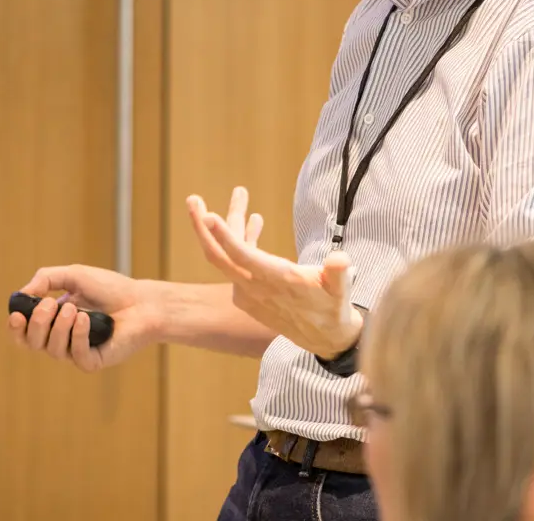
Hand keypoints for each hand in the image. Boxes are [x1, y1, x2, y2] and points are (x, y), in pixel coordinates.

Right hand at [8, 264, 161, 371]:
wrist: (143, 301)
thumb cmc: (111, 288)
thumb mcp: (76, 275)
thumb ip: (48, 278)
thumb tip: (23, 293)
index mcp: (53, 320)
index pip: (24, 332)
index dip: (16, 327)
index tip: (16, 314)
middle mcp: (61, 338)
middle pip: (32, 342)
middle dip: (37, 323)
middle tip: (50, 305)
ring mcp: (76, 351)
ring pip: (52, 349)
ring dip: (59, 327)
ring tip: (75, 309)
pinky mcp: (93, 361)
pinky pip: (75, 355)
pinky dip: (77, 335)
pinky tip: (86, 319)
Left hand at [187, 187, 362, 359]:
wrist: (326, 339)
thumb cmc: (334, 308)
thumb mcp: (341, 290)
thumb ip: (339, 273)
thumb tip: (340, 259)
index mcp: (276, 281)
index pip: (243, 257)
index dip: (225, 236)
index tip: (208, 215)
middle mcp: (257, 288)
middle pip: (219, 257)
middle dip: (202, 228)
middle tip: (192, 200)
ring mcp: (251, 291)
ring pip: (228, 256)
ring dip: (228, 226)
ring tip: (238, 195)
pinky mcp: (252, 293)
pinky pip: (239, 263)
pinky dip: (241, 241)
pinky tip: (254, 221)